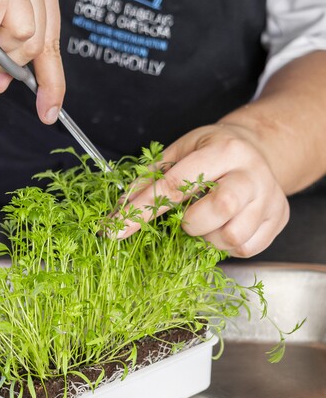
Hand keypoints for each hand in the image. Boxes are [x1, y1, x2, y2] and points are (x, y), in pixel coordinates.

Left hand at [118, 123, 289, 256]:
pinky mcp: (280, 218)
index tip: (117, 228)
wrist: (256, 148)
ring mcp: (270, 197)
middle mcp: (251, 172)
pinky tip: (221, 227)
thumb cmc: (210, 151)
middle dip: (190, 223)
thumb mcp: (178, 152)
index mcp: (223, 149)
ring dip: (208, 237)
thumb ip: (148, 179)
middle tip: (185, 219)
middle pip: (220, 208)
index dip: (143, 209)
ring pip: (233, 235)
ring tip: (205, 222)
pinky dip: (226, 246)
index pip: (176, 183)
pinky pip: (248, 248)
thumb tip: (118, 210)